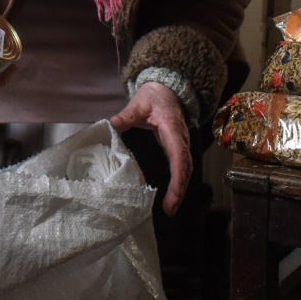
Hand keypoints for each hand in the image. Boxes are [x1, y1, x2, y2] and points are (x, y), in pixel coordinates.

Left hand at [110, 82, 191, 216]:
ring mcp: (182, 143)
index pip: (179, 157)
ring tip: (171, 207)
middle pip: (186, 167)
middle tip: (170, 209)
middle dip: (180, 189)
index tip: (173, 196)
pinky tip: (172, 194)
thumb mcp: (139, 103)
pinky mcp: (178, 147)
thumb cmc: (153, 97)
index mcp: (173, 130)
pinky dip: (179, 181)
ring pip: (186, 168)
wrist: (166, 89)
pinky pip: (182, 166)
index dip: (178, 178)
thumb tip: (114, 123)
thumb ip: (128, 115)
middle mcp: (181, 139)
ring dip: (180, 188)